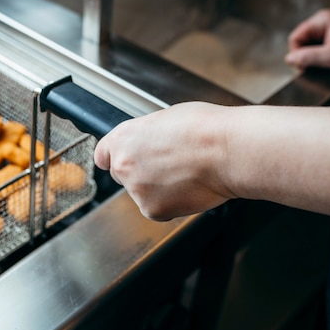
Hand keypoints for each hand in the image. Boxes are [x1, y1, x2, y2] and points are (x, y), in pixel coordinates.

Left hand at [94, 102, 234, 220]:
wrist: (226, 150)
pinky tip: (189, 187)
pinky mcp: (152, 210)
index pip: (103, 155)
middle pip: (121, 175)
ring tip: (185, 173)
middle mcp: (123, 165)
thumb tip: (148, 143)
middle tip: (168, 166)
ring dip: (158, 189)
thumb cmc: (204, 129)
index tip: (125, 160)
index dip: (117, 158)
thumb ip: (146, 136)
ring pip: (142, 194)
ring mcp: (136, 190)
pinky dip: (172, 202)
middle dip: (139, 173)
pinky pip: (158, 209)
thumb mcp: (165, 119)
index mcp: (123, 138)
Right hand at [285, 8, 329, 70]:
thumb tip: (288, 59)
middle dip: (306, 55)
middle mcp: (324, 20)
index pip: (295, 37)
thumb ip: (308, 58)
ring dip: (314, 56)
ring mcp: (329, 26)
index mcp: (322, 19)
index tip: (304, 66)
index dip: (297, 53)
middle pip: (301, 40)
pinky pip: (318, 46)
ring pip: (309, 44)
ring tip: (327, 62)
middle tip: (317, 66)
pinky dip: (321, 55)